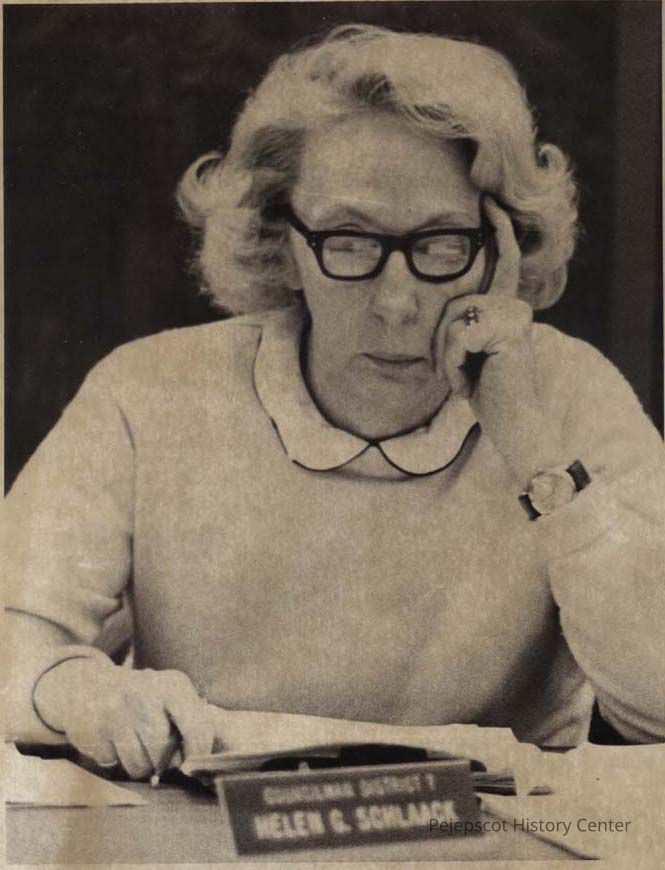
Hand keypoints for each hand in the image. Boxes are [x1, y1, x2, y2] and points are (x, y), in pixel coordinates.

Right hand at [34, 658, 215, 779]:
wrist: (94, 685)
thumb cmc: (147, 701)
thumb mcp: (175, 699)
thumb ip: (196, 726)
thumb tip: (208, 766)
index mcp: (174, 685)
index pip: (196, 727)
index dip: (198, 754)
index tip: (194, 768)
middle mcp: (146, 694)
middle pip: (164, 751)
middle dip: (165, 764)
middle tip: (161, 758)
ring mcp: (118, 711)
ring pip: (140, 765)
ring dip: (142, 768)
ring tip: (139, 750)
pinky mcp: (95, 729)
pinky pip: (113, 765)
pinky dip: (116, 762)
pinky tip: (116, 743)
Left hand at [434, 197, 565, 487]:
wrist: (512, 427)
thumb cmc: (487, 394)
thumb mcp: (466, 353)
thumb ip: (460, 324)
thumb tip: (428, 287)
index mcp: (507, 308)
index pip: (503, 261)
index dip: (498, 231)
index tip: (487, 204)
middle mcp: (515, 306)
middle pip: (451, 304)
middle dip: (440, 345)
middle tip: (456, 375)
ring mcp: (514, 316)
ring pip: (450, 322)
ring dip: (445, 359)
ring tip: (465, 381)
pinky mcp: (507, 331)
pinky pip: (454, 338)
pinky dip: (451, 366)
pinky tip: (468, 384)